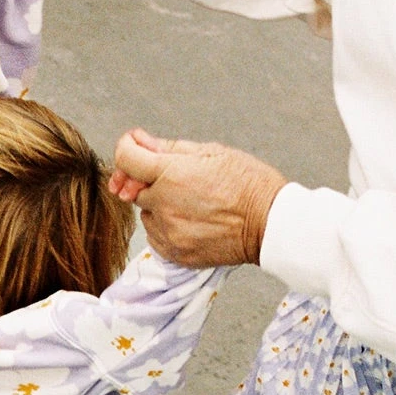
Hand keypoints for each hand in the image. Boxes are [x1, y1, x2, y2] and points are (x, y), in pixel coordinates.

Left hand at [110, 128, 288, 267]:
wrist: (271, 224)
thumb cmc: (248, 184)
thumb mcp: (211, 152)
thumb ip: (167, 148)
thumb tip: (138, 140)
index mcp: (171, 175)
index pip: (124, 157)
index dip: (128, 148)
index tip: (136, 146)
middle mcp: (164, 205)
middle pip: (133, 188)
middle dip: (147, 179)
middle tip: (178, 178)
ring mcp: (168, 232)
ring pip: (146, 213)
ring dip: (158, 205)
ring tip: (192, 202)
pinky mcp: (174, 253)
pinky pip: (156, 235)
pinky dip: (167, 226)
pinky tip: (192, 220)